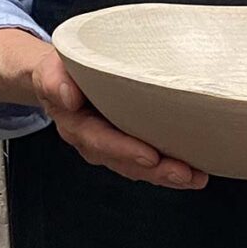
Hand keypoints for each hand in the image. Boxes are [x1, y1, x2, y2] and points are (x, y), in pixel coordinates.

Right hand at [32, 47, 208, 189]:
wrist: (61, 79)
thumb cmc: (62, 73)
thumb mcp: (51, 70)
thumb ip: (54, 81)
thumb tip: (69, 97)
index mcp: (77, 125)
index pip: (100, 141)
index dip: (124, 150)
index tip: (150, 156)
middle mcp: (95, 142)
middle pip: (125, 162)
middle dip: (156, 171)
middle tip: (184, 174)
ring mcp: (113, 146)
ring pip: (140, 168)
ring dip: (168, 175)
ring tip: (196, 177)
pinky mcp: (129, 143)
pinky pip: (149, 161)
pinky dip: (170, 168)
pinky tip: (195, 171)